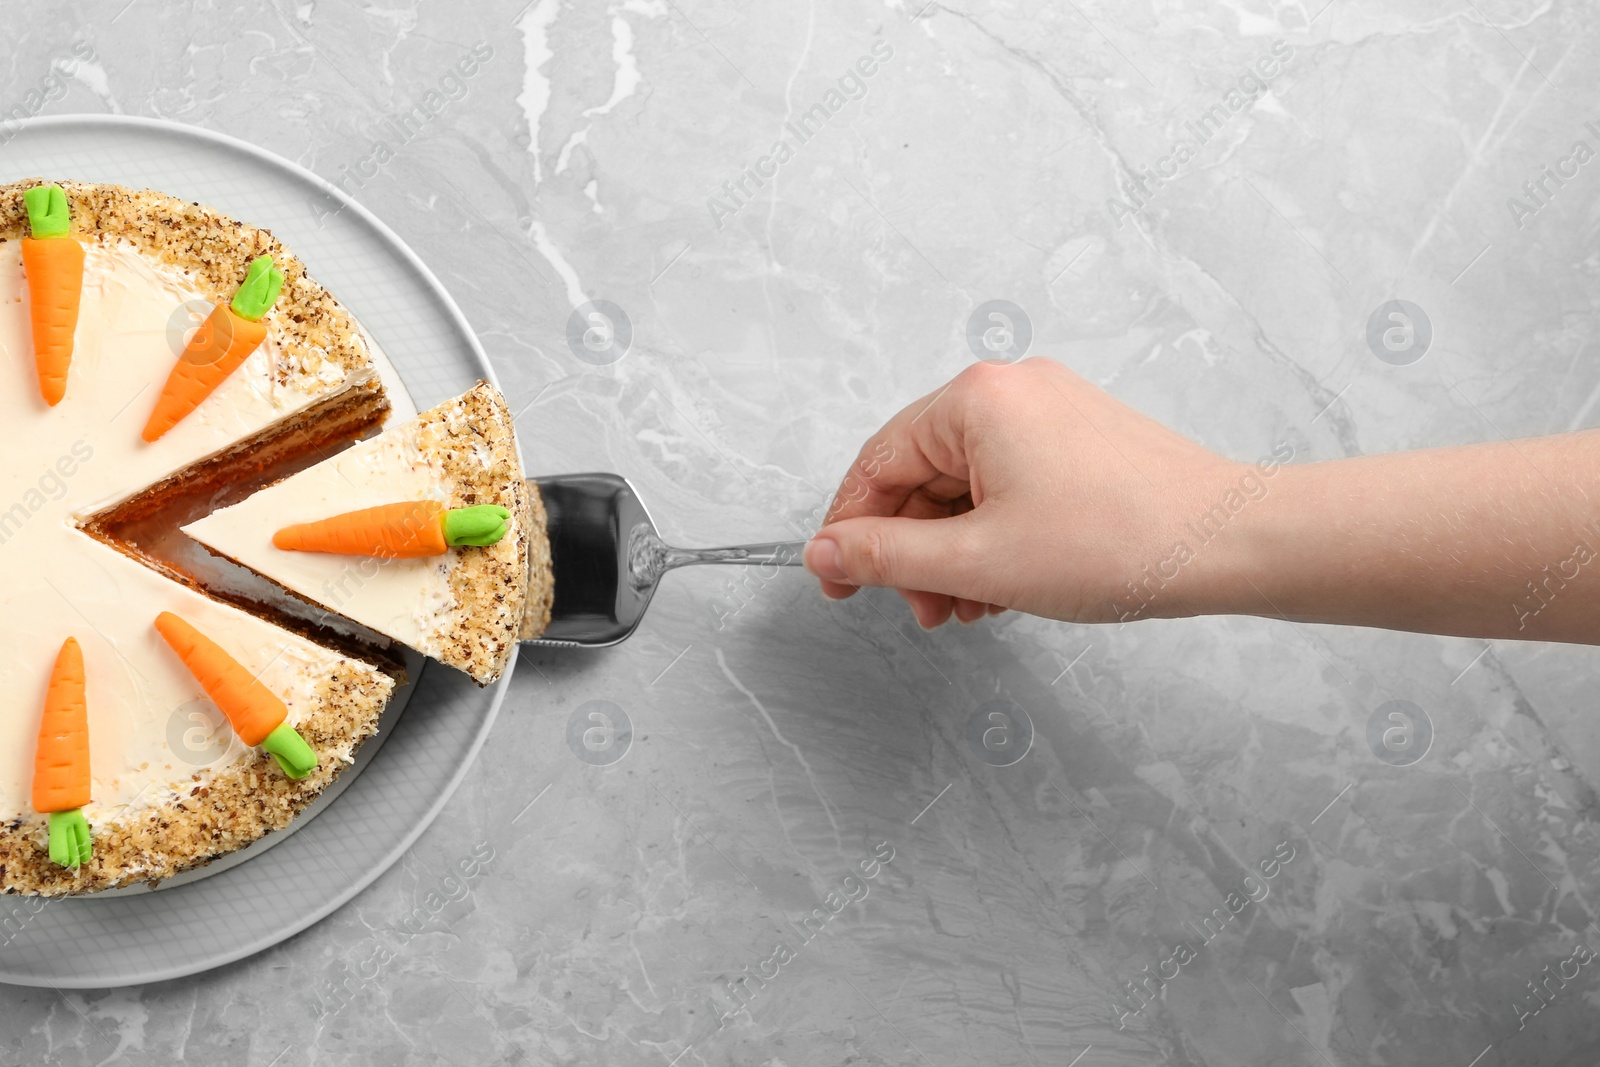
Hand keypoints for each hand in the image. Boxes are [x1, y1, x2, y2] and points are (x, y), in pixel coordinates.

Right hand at [804, 357, 1245, 627]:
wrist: (1230, 543)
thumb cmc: (1120, 542)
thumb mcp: (978, 561)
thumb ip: (886, 557)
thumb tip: (825, 551)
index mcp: (976, 400)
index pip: (877, 464)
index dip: (848, 532)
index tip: (837, 583)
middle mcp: (1011, 391)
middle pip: (921, 475)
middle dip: (914, 553)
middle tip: (923, 610)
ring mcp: (1050, 412)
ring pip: (966, 486)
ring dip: (955, 553)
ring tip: (971, 607)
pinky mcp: (1080, 439)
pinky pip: (1008, 485)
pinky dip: (994, 535)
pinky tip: (1003, 584)